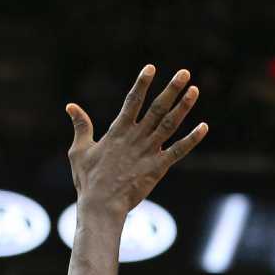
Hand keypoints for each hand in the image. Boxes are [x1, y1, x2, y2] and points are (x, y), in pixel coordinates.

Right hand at [67, 66, 207, 219]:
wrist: (101, 206)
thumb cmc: (88, 180)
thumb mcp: (79, 150)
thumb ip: (81, 126)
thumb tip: (71, 106)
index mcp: (118, 130)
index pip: (132, 100)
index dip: (142, 83)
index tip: (151, 67)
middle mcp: (136, 137)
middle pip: (157, 107)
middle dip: (171, 89)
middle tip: (184, 73)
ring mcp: (148, 151)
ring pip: (170, 124)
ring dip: (183, 107)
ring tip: (194, 90)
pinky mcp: (158, 168)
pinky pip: (179, 151)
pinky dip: (192, 139)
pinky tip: (204, 127)